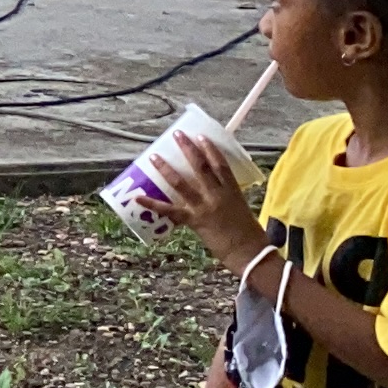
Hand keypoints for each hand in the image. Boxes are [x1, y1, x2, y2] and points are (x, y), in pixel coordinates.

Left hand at [141, 141, 266, 267]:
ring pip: (181, 184)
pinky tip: (138, 198)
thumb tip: (214, 187)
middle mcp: (217, 195)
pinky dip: (153, 204)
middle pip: (200, 167)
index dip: (210, 149)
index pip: (221, 165)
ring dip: (166, 169)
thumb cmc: (249, 233)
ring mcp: (204, 207)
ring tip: (153, 157)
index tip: (200, 136)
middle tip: (177, 135)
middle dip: (188, 149)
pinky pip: (170, 210)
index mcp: (232, 191)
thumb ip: (226, 195)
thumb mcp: (241, 207)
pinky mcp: (194, 221)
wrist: (249, 253)